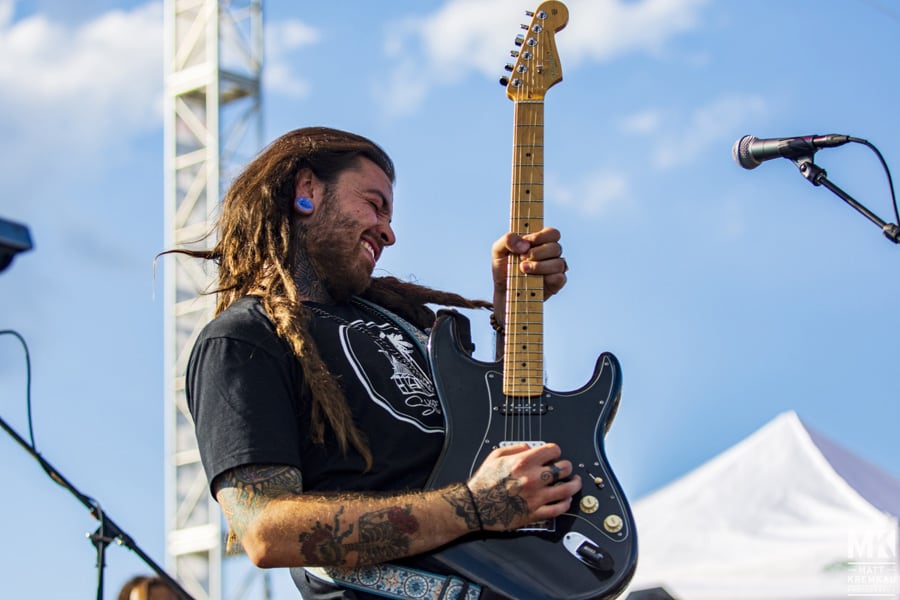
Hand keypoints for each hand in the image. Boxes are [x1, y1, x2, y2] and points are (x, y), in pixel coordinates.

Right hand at [466, 443, 580, 531]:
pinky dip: (565, 504)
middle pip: (563, 468)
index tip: (555, 454)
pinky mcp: (535, 513)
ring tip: (575, 483)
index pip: (552, 451)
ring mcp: (535, 497)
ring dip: (574, 485)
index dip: (556, 451)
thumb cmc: (484, 482)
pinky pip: (558, 509)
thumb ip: (515, 448)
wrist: (476, 506)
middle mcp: (532, 478)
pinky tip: (566, 500)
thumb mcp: (496, 456)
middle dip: (567, 466)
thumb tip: (530, 447)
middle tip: (566, 468)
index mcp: (523, 462)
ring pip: (566, 489)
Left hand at [491, 227, 567, 314]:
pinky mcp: (555, 284)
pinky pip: (560, 278)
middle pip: (555, 247)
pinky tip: (534, 279)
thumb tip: (525, 245)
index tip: (528, 241)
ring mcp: (554, 269)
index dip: (542, 236)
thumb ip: (507, 240)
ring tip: (523, 270)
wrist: (502, 291)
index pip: (552, 233)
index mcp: (540, 242)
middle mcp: (550, 254)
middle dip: (537, 253)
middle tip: (522, 258)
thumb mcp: (498, 250)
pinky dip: (547, 278)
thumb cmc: (503, 268)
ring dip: (540, 266)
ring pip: (558, 263)